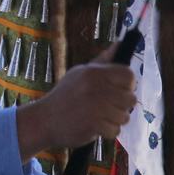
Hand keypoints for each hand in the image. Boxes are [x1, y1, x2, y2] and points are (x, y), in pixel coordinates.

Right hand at [16, 52, 136, 155]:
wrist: (43, 121)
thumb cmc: (66, 96)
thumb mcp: (81, 73)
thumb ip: (104, 61)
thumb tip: (121, 42)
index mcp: (94, 72)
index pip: (128, 76)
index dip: (128, 85)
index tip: (120, 90)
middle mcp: (96, 87)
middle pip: (130, 98)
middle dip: (122, 106)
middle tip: (107, 106)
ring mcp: (95, 106)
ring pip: (125, 116)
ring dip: (114, 120)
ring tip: (98, 116)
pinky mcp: (94, 124)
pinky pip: (115, 130)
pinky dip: (107, 131)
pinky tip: (94, 126)